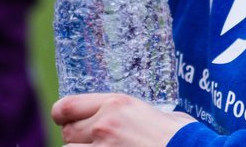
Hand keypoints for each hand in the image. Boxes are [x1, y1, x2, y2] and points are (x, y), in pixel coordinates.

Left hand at [54, 94, 193, 145]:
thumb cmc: (183, 135)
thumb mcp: (156, 114)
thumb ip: (131, 115)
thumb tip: (124, 121)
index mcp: (116, 103)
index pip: (67, 107)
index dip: (62, 115)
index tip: (65, 120)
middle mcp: (104, 125)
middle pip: (68, 133)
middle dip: (77, 138)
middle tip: (93, 141)